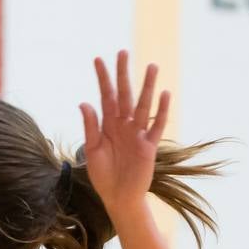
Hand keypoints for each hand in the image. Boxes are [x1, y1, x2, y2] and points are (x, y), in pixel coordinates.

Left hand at [79, 51, 169, 218]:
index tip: (98, 59)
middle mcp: (123, 125)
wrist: (117, 196)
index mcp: (107, 125)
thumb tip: (84, 102)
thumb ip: (90, 126)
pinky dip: (161, 111)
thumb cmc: (103, 174)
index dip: (102, 79)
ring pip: (143, 105)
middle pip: (125, 94)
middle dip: (123, 74)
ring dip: (147, 86)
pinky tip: (164, 94)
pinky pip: (156, 125)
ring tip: (151, 66)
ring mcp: (137, 133)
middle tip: (123, 52)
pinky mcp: (149, 145)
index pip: (105, 96)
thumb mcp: (92, 149)